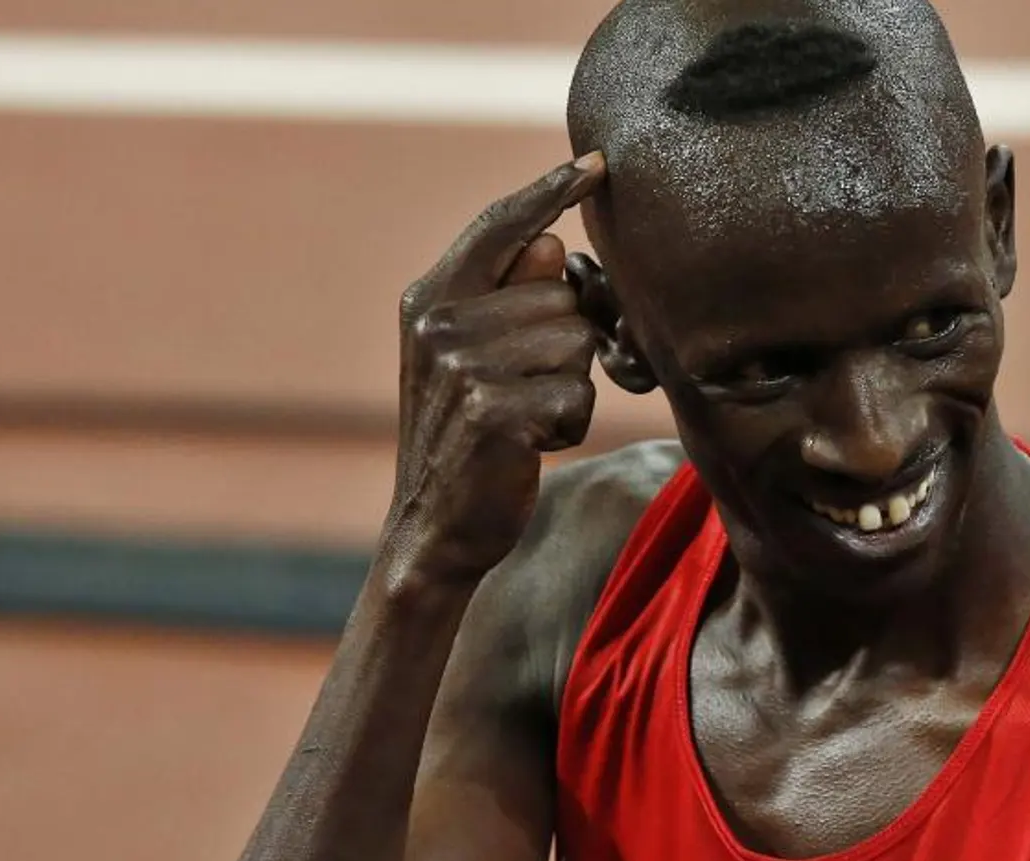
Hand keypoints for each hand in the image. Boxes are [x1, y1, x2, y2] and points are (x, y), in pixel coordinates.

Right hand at [385, 154, 609, 583]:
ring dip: (569, 387)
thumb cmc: (469, 435)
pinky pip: (578, 395)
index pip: (500, 225)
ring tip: (525, 417)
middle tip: (526, 389)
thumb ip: (507, 297)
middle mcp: (439, 324)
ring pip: (576, 342)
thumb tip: (552, 244)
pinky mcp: (494, 411)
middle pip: (561, 294)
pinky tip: (531, 444)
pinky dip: (570, 424)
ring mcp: (463, 367)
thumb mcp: (475, 358)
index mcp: (431, 298)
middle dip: (566, 344)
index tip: (598, 165)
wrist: (435, 526)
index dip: (551, 191)